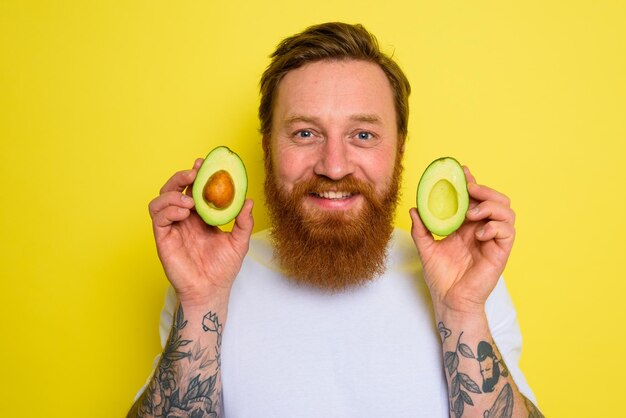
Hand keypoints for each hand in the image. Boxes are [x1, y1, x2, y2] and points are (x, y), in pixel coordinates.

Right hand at [148, 158, 253, 307]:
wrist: (212, 290)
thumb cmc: (224, 268)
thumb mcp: (239, 241)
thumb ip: (244, 221)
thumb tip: (249, 200)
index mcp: (199, 216)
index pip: (193, 188)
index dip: (195, 174)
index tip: (204, 163)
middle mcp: (183, 219)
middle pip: (173, 189)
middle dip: (181, 176)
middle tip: (194, 172)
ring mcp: (172, 228)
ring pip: (160, 200)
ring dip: (173, 193)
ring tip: (189, 199)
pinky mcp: (163, 238)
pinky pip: (158, 217)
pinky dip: (168, 209)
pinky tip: (184, 211)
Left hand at [409, 167, 514, 314]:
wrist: (449, 300)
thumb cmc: (440, 277)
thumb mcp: (426, 248)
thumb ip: (421, 229)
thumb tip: (413, 209)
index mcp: (467, 226)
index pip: (475, 199)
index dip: (472, 183)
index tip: (462, 171)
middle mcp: (483, 229)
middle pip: (496, 200)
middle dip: (485, 190)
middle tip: (470, 189)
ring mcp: (493, 240)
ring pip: (507, 212)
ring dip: (491, 206)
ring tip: (472, 212)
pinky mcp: (500, 252)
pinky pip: (508, 232)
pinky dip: (494, 226)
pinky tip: (478, 232)